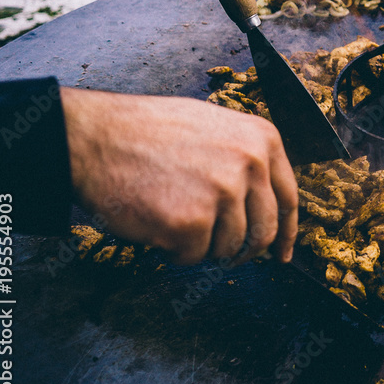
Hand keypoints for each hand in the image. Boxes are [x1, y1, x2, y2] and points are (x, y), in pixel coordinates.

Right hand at [61, 88, 297, 265]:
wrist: (94, 136)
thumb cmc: (147, 132)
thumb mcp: (214, 127)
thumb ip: (244, 160)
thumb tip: (261, 202)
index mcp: (261, 140)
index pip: (288, 198)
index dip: (288, 233)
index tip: (283, 254)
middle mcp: (251, 164)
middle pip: (263, 232)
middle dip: (244, 251)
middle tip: (224, 255)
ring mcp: (223, 193)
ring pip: (228, 247)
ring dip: (201, 246)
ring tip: (172, 216)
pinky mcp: (193, 222)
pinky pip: (193, 256)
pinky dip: (173, 250)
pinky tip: (156, 222)